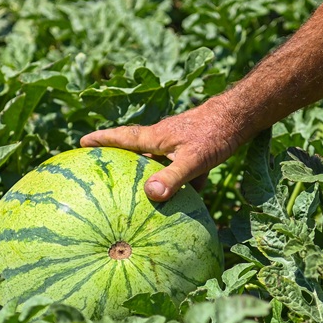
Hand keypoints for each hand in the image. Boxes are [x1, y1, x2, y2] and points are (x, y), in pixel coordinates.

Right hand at [80, 98, 243, 200]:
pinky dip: (174, 186)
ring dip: (144, 174)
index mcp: (154, 137)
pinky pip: (177, 173)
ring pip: (155, 162)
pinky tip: (178, 206)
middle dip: (116, 158)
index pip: (121, 138)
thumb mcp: (194, 159)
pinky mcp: (193, 153)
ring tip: (133, 192)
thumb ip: (172, 177)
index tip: (80, 143)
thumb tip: (150, 195)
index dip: (100, 140)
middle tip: (97, 167)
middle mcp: (162, 139)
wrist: (242, 117)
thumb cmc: (216, 134)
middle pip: (133, 150)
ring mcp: (177, 146)